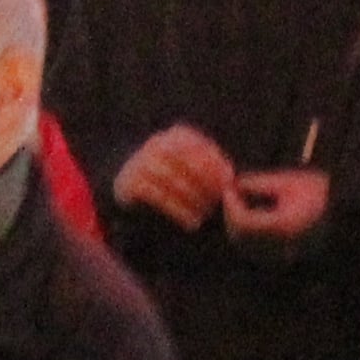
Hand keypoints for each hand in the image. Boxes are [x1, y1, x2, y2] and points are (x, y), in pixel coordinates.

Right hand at [113, 125, 237, 228]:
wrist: (134, 191)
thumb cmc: (176, 181)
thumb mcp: (195, 170)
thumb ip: (213, 169)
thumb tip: (230, 178)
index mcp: (176, 136)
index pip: (198, 145)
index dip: (215, 164)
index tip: (228, 183)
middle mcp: (156, 144)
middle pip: (184, 160)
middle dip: (205, 181)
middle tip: (217, 200)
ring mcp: (140, 161)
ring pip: (171, 178)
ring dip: (192, 198)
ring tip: (206, 215)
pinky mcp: (129, 183)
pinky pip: (158, 196)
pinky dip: (178, 210)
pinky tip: (192, 222)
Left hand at [219, 167, 328, 247]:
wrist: (346, 217)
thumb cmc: (321, 195)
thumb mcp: (290, 182)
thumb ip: (259, 183)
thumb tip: (235, 184)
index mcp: (282, 227)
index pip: (242, 221)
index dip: (231, 205)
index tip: (229, 187)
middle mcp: (280, 245)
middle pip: (240, 237)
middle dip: (232, 215)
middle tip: (231, 195)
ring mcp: (282, 254)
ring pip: (246, 246)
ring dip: (238, 225)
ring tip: (241, 203)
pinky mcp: (285, 257)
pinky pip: (257, 249)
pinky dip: (249, 234)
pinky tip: (253, 216)